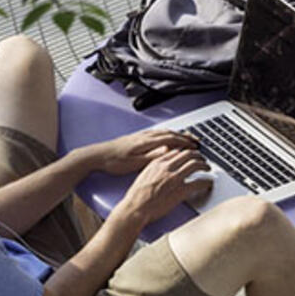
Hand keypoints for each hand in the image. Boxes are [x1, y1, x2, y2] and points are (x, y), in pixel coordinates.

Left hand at [83, 129, 198, 174]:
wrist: (98, 155)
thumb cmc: (114, 161)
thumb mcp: (135, 163)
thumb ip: (153, 157)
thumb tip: (168, 152)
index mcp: (146, 142)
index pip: (171, 140)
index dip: (185, 142)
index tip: (196, 146)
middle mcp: (144, 136)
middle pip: (170, 133)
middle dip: (185, 137)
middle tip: (197, 141)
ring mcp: (140, 136)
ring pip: (164, 132)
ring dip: (177, 134)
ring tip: (186, 138)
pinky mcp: (136, 138)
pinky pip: (157, 133)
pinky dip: (167, 134)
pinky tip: (167, 138)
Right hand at [117, 149, 212, 223]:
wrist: (135, 208)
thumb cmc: (136, 196)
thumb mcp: (143, 175)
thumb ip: (154, 168)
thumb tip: (162, 168)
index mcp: (157, 162)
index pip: (176, 151)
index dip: (186, 151)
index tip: (190, 154)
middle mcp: (167, 167)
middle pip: (188, 154)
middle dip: (198, 155)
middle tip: (202, 159)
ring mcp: (174, 178)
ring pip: (195, 164)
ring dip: (204, 165)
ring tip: (208, 168)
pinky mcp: (180, 190)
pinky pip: (199, 183)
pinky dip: (207, 182)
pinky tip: (209, 183)